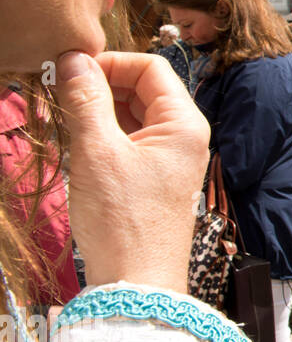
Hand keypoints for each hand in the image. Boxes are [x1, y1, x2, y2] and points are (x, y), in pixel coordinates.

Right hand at [52, 52, 209, 291]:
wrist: (137, 282)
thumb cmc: (124, 221)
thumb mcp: (97, 153)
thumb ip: (86, 101)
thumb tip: (73, 59)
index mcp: (184, 123)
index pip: (150, 67)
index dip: (110, 61)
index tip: (69, 68)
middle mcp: (184, 136)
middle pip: (141, 88)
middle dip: (99, 85)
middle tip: (57, 92)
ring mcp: (170, 158)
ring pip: (131, 115)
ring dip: (97, 109)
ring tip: (61, 117)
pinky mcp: (153, 177)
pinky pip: (127, 140)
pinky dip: (101, 134)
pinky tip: (75, 142)